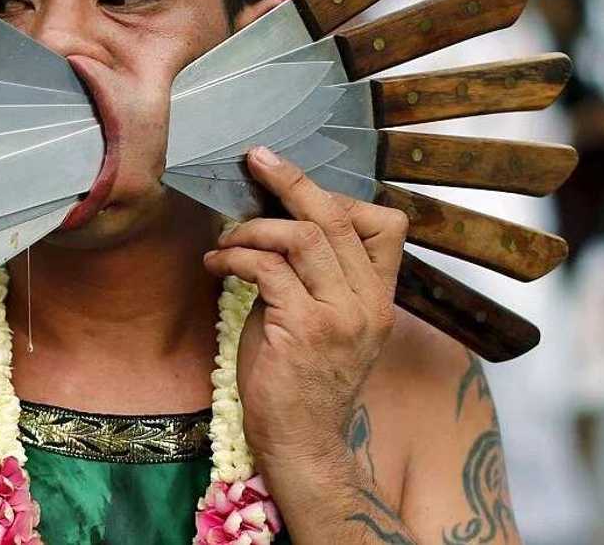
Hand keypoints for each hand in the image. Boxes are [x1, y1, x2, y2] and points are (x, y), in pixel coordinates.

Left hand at [202, 147, 407, 472]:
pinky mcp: (304, 329)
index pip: (386, 224)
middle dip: (291, 181)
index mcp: (380, 296)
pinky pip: (267, 269)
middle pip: (336, 217)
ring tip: (226, 238)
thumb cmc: (302, 379)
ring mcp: (340, 316)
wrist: (302, 442)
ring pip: (302, 236)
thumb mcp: (327, 321)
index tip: (295, 189)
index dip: (340, 196)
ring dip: (253, 227)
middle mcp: (369, 302)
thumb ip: (318, 275)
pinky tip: (217, 262)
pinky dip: (236, 256)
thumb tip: (280, 220)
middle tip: (256, 160)